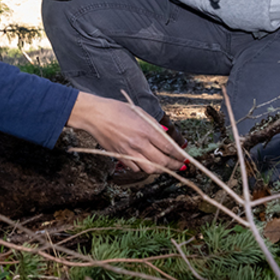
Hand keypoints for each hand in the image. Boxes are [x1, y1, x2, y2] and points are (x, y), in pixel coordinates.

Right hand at [68, 93, 187, 172]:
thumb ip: (155, 125)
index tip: (184, 158)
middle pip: (162, 162)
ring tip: (166, 166)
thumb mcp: (140, 112)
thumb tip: (166, 133)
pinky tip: (148, 164)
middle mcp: (139, 143)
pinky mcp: (120, 157)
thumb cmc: (117, 110)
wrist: (95, 115)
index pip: (169, 148)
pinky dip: (144, 168)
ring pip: (150, 169)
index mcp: (146, 130)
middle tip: (180, 165)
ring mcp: (129, 152)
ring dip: (161, 169)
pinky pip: (136, 169)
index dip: (179, 155)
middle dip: (174, 165)